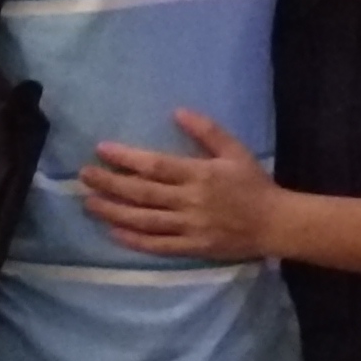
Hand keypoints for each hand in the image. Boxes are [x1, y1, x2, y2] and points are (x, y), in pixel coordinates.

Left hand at [79, 110, 285, 260]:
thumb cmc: (254, 184)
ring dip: (114, 211)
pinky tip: (114, 232)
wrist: (276, 224)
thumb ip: (207, 131)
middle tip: (84, 175)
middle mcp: (189, 201)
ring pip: (144, 220)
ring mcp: (189, 227)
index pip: (155, 165)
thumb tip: (178, 112)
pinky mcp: (192, 248)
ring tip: (89, 203)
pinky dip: (134, 240)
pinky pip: (158, 245)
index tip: (102, 150)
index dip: (126, 158)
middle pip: (142, 192)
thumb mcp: (235, 151)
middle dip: (110, 183)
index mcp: (199, 174)